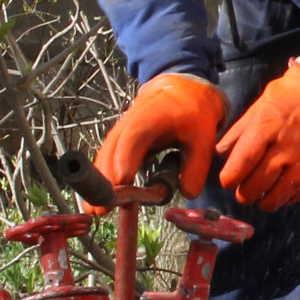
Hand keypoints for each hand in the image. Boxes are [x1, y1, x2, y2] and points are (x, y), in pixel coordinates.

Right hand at [94, 73, 222, 198]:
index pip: (136, 135)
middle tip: (103, 206)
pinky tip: (99, 198)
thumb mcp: (204, 137)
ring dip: (100, 180)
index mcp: (154, 114)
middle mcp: (131, 120)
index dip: (126, 156)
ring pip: (106, 153)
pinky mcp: (120, 139)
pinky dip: (103, 176)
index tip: (122, 180)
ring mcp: (122, 129)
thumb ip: (197, 165)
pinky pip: (108, 157)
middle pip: (114, 147)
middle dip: (106, 177)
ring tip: (95, 208)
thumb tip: (187, 193)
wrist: (181, 91)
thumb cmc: (193, 113)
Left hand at [215, 58, 299, 209]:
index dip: (228, 179)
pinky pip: (298, 197)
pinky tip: (286, 184)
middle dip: (243, 192)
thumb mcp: (262, 103)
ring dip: (264, 199)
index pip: (237, 169)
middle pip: (252, 190)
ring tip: (264, 191)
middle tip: (246, 188)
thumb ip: (240, 131)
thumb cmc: (296, 93)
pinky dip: (288, 195)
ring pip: (274, 200)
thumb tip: (221, 153)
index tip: (229, 180)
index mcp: (265, 131)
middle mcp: (285, 153)